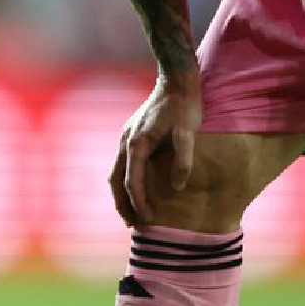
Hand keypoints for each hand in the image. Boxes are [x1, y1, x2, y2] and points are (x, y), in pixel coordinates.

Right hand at [111, 77, 202, 226]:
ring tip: (131, 213)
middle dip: (123, 204)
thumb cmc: (184, 105)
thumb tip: (177, 187)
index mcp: (137, 143)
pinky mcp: (131, 134)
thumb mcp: (188, 132)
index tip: (149, 220)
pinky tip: (135, 188)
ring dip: (121, 194)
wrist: (176, 79)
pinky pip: (122, 163)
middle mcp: (125, 141)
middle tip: (133, 226)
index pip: (132, 181)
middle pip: (116, 180)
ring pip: (116, 172)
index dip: (139, 203)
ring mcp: (126, 137)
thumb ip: (183, 159)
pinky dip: (125, 180)